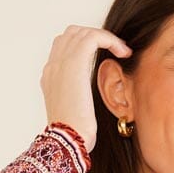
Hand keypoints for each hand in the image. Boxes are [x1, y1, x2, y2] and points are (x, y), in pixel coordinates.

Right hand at [40, 25, 132, 152]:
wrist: (68, 140)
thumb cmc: (76, 135)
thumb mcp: (75, 111)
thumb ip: (79, 96)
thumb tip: (91, 96)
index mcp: (51, 77)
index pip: (64, 46)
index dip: (85, 45)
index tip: (106, 56)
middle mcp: (53, 66)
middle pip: (71, 34)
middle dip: (95, 37)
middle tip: (115, 51)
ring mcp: (61, 64)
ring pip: (82, 32)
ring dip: (105, 37)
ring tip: (122, 51)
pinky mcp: (74, 64)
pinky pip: (93, 37)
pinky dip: (110, 40)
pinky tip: (123, 52)